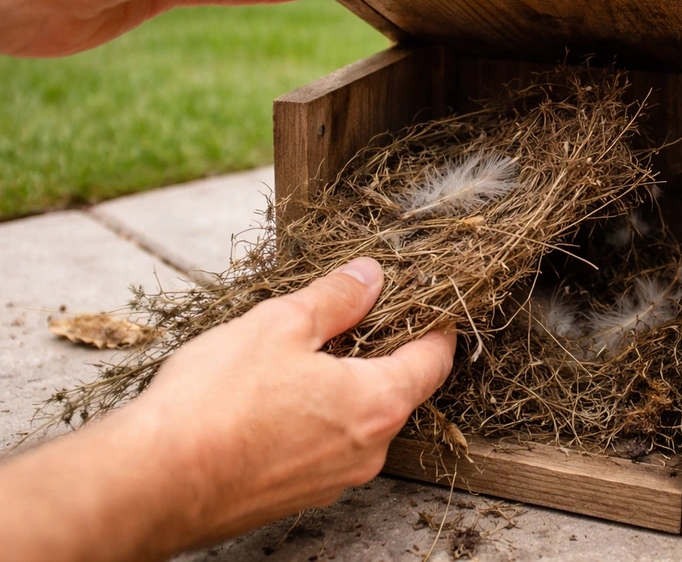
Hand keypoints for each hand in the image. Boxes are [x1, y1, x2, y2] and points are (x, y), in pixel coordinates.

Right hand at [0, 258, 455, 561]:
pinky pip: (323, 447)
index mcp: (378, 403)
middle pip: (398, 390)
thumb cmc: (216, 403)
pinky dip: (313, 418)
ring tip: (297, 355)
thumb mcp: (282, 324)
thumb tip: (370, 277)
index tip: (430, 304)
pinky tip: (271, 399)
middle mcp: (367, 451)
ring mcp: (333, 481)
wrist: (151, 483)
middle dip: (381, 351)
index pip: (435, 360)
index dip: (437, 326)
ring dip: (342, 385)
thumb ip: (336, 298)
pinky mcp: (296, 497)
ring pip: (357, 420)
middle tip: (350, 317)